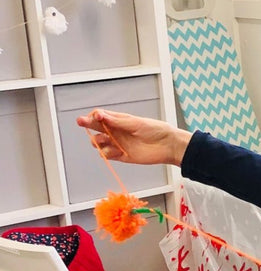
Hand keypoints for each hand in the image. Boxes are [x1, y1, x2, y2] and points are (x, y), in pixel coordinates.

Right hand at [75, 108, 192, 166]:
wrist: (167, 146)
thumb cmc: (155, 130)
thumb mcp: (135, 123)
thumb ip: (117, 121)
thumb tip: (100, 115)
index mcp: (118, 120)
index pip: (99, 116)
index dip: (93, 117)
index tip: (94, 117)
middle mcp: (116, 131)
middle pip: (95, 128)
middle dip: (88, 125)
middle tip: (82, 122)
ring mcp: (117, 143)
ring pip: (98, 143)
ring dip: (98, 141)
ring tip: (105, 140)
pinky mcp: (121, 155)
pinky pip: (107, 154)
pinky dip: (107, 153)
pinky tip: (116, 151)